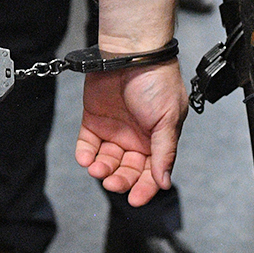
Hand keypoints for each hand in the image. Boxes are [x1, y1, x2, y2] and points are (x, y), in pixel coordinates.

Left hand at [75, 60, 188, 206]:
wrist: (131, 53)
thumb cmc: (156, 81)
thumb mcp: (168, 119)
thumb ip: (164, 152)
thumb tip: (164, 181)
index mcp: (157, 139)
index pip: (152, 172)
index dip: (145, 188)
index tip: (135, 199)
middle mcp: (136, 138)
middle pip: (127, 170)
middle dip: (120, 180)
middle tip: (113, 183)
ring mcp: (114, 130)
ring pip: (106, 161)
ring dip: (102, 170)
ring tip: (98, 170)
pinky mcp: (94, 121)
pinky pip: (87, 145)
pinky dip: (85, 155)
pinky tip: (87, 160)